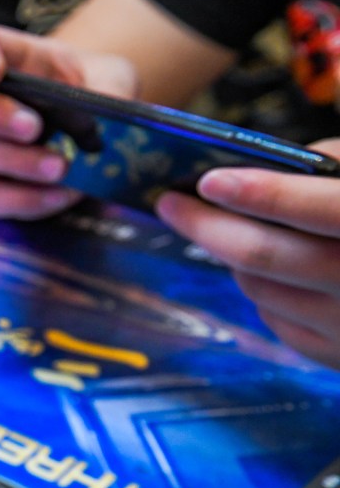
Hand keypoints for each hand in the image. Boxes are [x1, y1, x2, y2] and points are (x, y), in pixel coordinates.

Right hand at [0, 24, 138, 218]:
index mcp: (9, 59)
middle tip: (33, 127)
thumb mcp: (114, 80)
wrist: (101, 132)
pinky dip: (24, 199)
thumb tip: (106, 118)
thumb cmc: (96, 94)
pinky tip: (60, 194)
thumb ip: (109, 90)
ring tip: (60, 167)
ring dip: (13, 161)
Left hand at [157, 139, 339, 368]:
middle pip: (265, 255)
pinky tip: (265, 270)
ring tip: (220, 228)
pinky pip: (279, 323)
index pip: (318, 208)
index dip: (258, 192)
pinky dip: (262, 292)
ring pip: (262, 288)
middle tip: (169, 202)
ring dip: (232, 257)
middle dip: (206, 225)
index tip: (208, 178)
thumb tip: (281, 164)